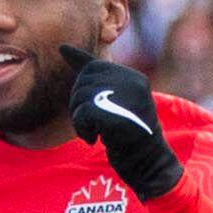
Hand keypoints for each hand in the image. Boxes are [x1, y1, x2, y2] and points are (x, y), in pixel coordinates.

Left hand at [63, 52, 183, 201]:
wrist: (150, 163)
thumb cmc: (131, 137)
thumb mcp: (117, 102)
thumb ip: (96, 81)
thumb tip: (63, 49)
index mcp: (135, 79)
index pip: (96, 65)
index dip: (77, 62)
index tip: (62, 50)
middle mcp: (132, 83)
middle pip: (84, 82)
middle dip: (78, 103)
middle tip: (89, 124)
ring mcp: (125, 98)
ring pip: (81, 97)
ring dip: (79, 119)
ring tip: (94, 133)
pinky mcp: (115, 114)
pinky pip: (82, 114)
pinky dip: (82, 129)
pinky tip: (95, 139)